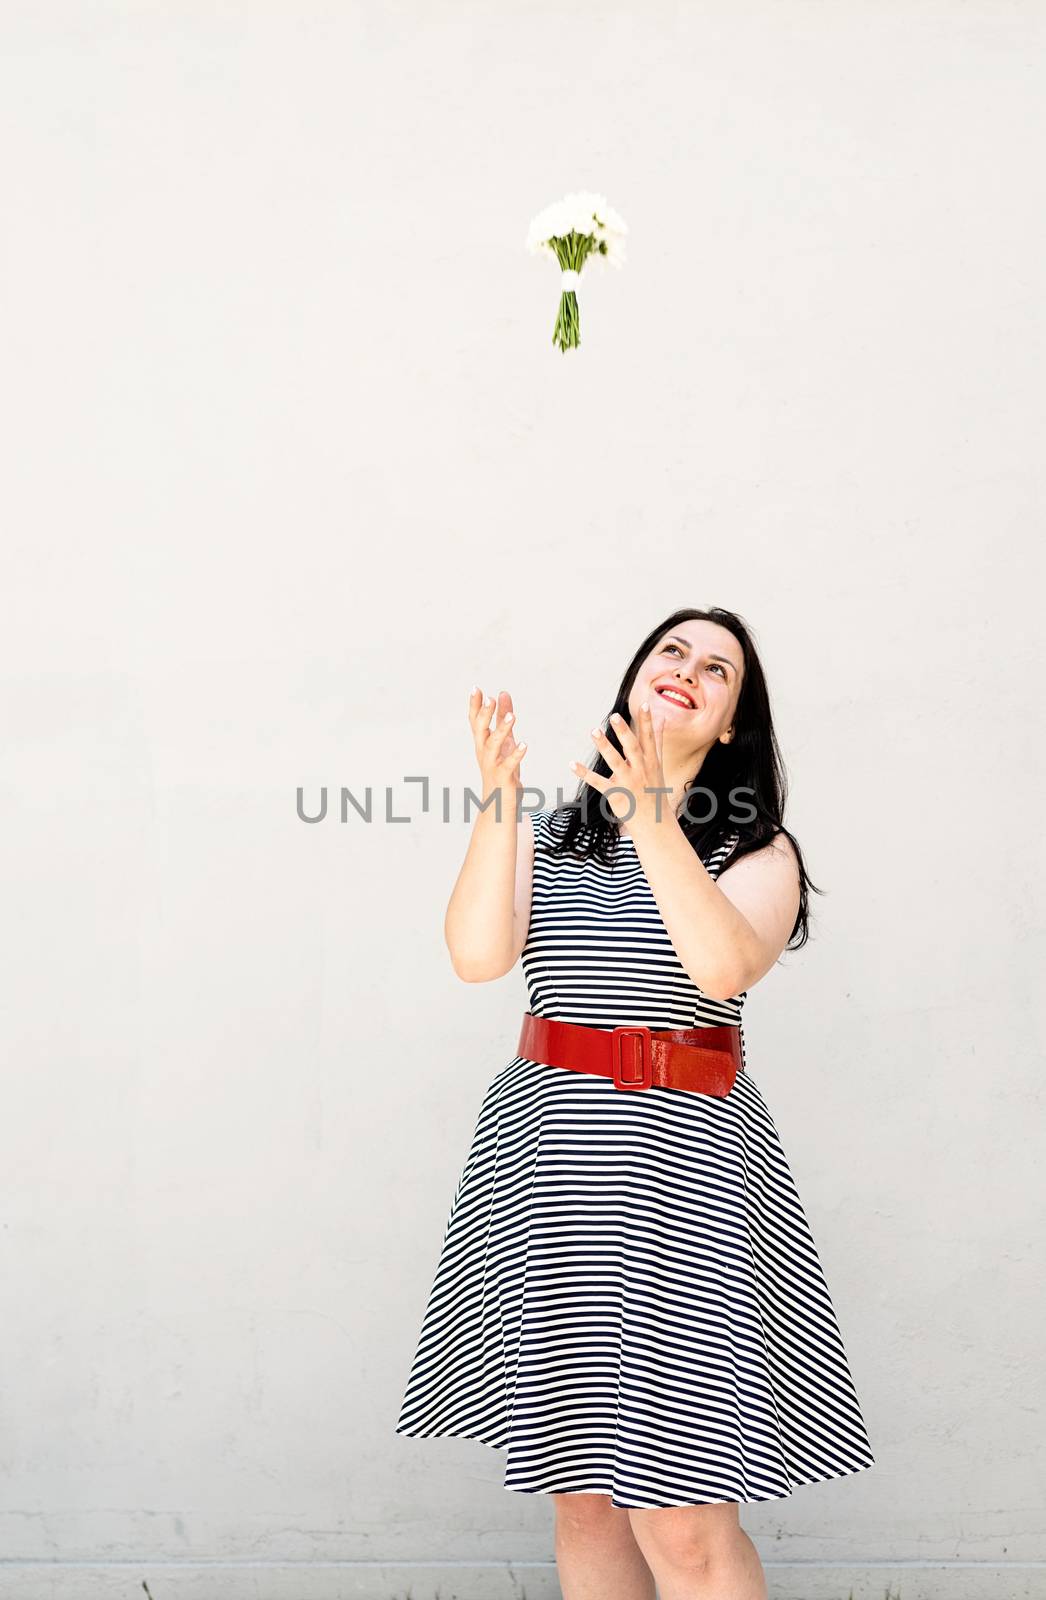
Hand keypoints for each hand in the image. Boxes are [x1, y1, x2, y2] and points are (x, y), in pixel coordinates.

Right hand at [468, 686, 526, 804]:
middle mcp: (484, 753)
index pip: (476, 721)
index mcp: (483, 743)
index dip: (475, 706)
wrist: (498, 805)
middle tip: (490, 699)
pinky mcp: (504, 778)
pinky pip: (508, 765)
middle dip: (484, 715)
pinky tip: (525, 745)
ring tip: (512, 717)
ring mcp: (492, 765)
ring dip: (502, 730)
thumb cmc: (501, 770)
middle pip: (480, 731)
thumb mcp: (503, 741)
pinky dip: (516, 755)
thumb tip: (502, 694)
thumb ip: (502, 718)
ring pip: (493, 745)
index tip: (476, 688)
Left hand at [571, 705, 667, 826]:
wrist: (654, 822)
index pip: (649, 738)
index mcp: (650, 761)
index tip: (644, 705)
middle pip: (632, 748)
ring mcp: (628, 782)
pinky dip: (585, 773)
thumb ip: (658, 741)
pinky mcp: (615, 794)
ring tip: (594, 731)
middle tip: (614, 716)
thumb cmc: (654, 790)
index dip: (646, 722)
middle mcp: (640, 769)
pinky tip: (572, 764)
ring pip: (615, 762)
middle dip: (624, 732)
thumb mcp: (659, 764)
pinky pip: (598, 782)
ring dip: (604, 746)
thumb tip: (663, 719)